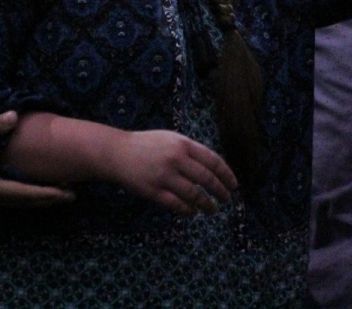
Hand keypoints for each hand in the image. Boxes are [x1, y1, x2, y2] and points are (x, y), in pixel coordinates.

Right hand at [0, 113, 73, 207]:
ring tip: (60, 194)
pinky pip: (11, 199)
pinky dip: (27, 196)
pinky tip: (35, 190)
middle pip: (25, 203)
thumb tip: (14, 115)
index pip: (23, 193)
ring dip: (39, 200)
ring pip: (18, 203)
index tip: (65, 192)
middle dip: (48, 199)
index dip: (46, 193)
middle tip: (73, 195)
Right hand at [104, 129, 237, 215]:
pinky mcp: (153, 191)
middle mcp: (176, 159)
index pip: (213, 160)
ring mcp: (164, 176)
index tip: (234, 185)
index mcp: (183, 144)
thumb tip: (214, 167)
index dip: (226, 174)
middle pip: (207, 179)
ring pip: (194, 194)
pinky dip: (188, 210)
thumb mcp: (171, 139)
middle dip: (221, 192)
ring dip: (207, 204)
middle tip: (227, 200)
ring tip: (213, 209)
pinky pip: (176, 205)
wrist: (117, 153)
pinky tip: (193, 212)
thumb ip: (191, 150)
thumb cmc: (146, 145)